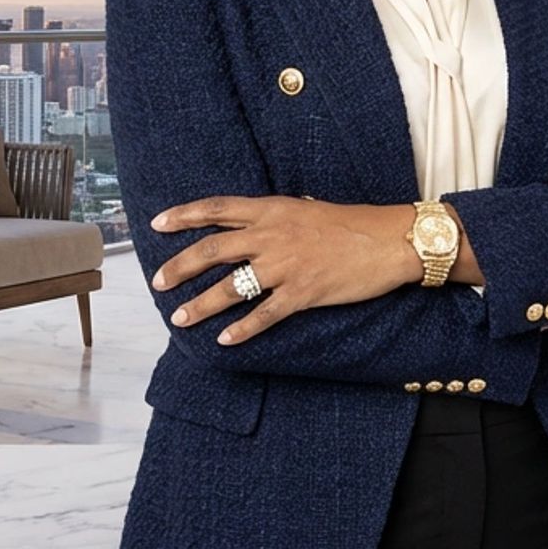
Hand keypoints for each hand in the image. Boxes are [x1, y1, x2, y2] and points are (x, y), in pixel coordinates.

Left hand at [147, 195, 415, 344]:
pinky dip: (242, 329)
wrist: (389, 239)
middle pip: (213, 249)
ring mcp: (286, 265)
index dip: (185, 214)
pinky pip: (264, 315)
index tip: (158, 223)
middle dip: (180, 266)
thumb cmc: (352, 223)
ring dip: (202, 304)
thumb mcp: (307, 208)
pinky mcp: (303, 293)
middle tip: (158, 280)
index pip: (218, 208)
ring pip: (231, 287)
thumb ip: (277, 217)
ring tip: (180, 317)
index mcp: (273, 209)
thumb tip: (253, 225)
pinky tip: (225, 340)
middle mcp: (272, 235)